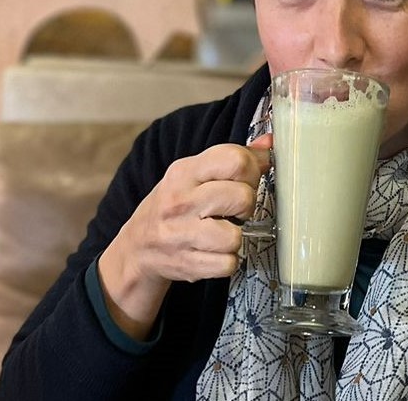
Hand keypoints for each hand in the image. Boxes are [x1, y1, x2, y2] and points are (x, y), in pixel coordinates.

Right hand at [97, 135, 271, 338]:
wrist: (137, 247)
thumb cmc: (176, 204)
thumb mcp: (195, 174)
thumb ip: (233, 158)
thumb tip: (270, 144)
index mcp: (185, 171)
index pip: (234, 160)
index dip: (251, 170)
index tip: (246, 179)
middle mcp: (180, 201)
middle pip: (242, 197)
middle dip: (246, 204)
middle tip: (235, 210)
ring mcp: (180, 234)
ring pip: (235, 236)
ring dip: (236, 237)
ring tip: (223, 232)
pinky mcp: (185, 264)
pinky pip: (228, 264)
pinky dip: (227, 261)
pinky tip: (215, 252)